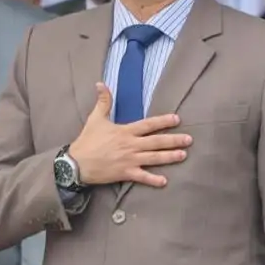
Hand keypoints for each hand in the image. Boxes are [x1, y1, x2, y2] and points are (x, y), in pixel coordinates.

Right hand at [65, 85, 189, 186]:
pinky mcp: (125, 173)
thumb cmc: (87, 141)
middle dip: (174, 140)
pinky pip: (142, 177)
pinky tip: (165, 181)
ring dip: (169, 157)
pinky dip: (153, 179)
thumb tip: (101, 83)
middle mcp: (130, 145)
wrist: (75, 163)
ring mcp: (129, 160)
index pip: (148, 125)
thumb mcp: (95, 119)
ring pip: (153, 158)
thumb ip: (103, 102)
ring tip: (183, 155)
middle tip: (189, 139)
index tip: (177, 119)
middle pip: (156, 142)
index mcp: (125, 131)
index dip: (163, 121)